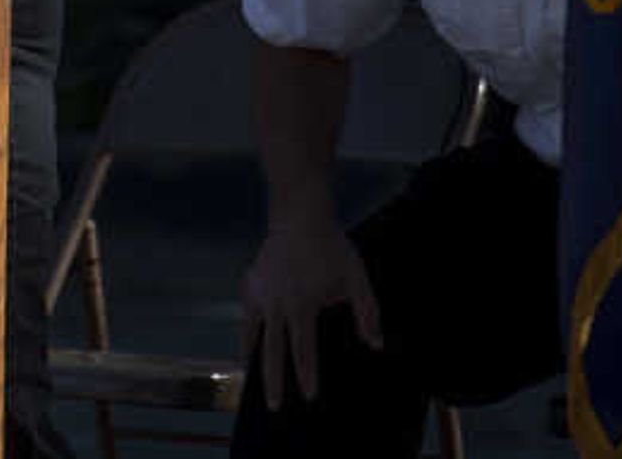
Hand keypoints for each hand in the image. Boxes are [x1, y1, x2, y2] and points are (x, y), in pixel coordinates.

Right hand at [239, 217, 380, 411]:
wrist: (299, 215)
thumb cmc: (332, 247)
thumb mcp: (357, 278)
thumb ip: (367, 312)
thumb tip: (375, 344)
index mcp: (302, 306)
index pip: (303, 349)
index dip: (306, 375)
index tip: (309, 396)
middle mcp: (276, 304)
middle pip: (272, 351)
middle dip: (273, 382)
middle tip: (274, 407)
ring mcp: (260, 294)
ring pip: (252, 335)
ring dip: (253, 360)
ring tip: (252, 381)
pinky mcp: (250, 284)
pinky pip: (246, 316)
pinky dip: (246, 334)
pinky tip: (249, 346)